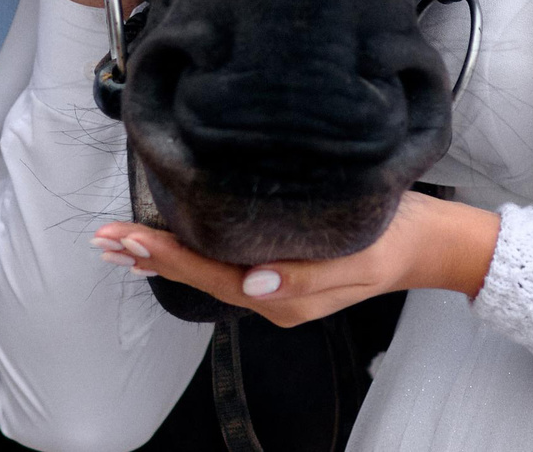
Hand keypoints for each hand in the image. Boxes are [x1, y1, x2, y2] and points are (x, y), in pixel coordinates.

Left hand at [86, 194, 501, 327]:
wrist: (428, 241)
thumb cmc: (395, 238)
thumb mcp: (358, 257)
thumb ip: (305, 277)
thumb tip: (253, 284)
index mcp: (285, 294)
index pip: (212, 273)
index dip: (167, 255)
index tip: (129, 238)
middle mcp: (273, 294)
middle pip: (199, 275)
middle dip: (150, 255)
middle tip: (104, 239)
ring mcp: (275, 285)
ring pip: (206, 271)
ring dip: (162, 255)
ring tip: (119, 244)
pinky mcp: (279, 269)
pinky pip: (222, 264)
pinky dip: (188, 253)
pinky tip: (167, 244)